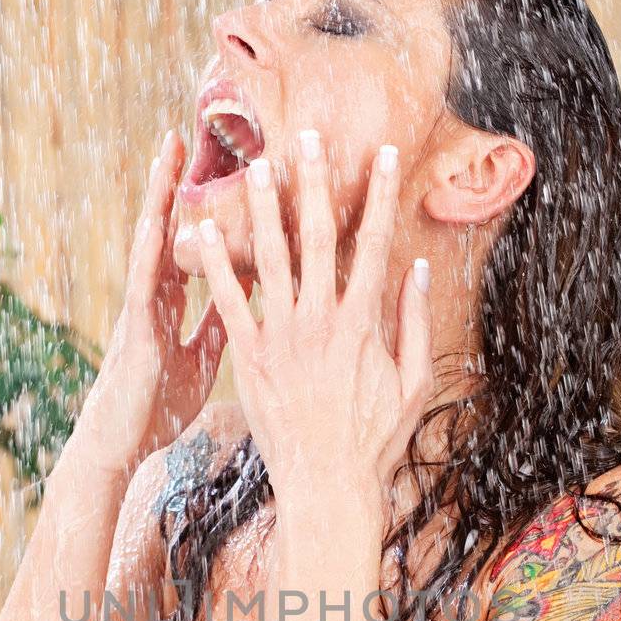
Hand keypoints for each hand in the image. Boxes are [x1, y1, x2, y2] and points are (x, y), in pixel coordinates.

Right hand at [81, 127, 252, 467]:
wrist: (122, 445)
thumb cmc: (158, 405)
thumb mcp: (199, 358)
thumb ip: (217, 323)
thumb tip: (246, 297)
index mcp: (172, 302)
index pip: (192, 242)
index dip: (206, 204)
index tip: (221, 165)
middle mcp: (154, 295)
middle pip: (169, 226)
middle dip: (177, 181)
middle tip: (188, 130)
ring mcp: (140, 308)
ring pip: (150, 239)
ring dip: (157, 195)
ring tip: (166, 149)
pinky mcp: (133, 331)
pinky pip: (142, 284)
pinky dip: (149, 250)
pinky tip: (155, 221)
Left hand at [192, 129, 432, 498]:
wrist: (327, 484)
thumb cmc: (376, 440)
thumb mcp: (415, 384)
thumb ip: (417, 324)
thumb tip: (420, 269)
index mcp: (363, 323)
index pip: (374, 244)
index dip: (380, 195)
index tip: (384, 154)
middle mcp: (321, 320)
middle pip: (318, 237)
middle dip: (314, 183)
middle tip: (306, 136)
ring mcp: (282, 337)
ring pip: (270, 259)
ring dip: (262, 209)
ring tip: (253, 166)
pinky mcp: (250, 357)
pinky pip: (229, 302)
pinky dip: (215, 266)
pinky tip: (200, 232)